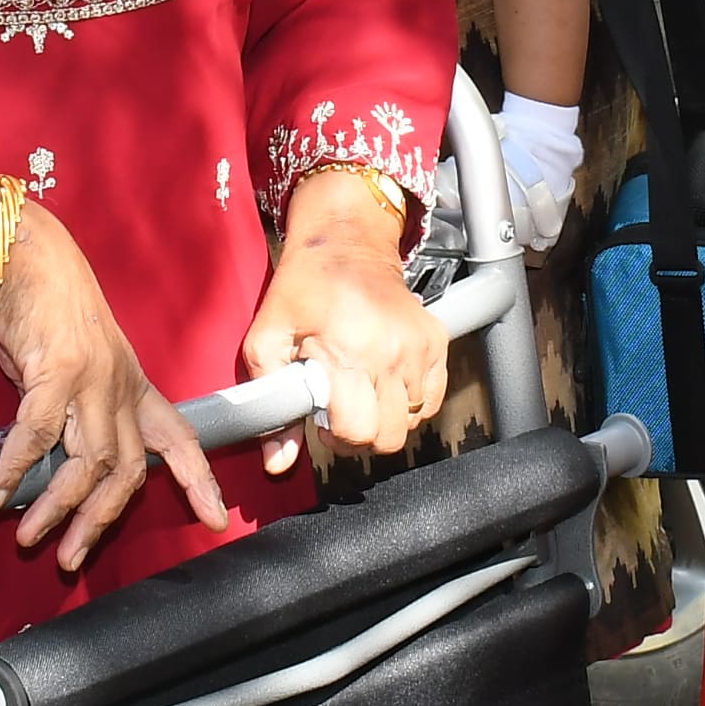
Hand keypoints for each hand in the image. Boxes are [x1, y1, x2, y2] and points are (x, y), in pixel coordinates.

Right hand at [0, 204, 229, 573]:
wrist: (29, 256)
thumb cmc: (49, 312)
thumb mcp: (78, 364)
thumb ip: (74, 412)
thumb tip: (48, 463)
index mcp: (134, 386)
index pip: (180, 438)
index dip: (198, 480)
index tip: (213, 519)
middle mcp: (120, 387)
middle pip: (125, 471)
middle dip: (100, 521)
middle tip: (72, 557)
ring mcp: (91, 380)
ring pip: (86, 463)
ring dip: (56, 508)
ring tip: (30, 536)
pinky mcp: (55, 371)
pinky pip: (36, 437)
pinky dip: (13, 471)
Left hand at [244, 168, 448, 466]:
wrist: (347, 241)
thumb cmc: (303, 287)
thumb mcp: (267, 339)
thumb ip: (270, 405)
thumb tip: (278, 464)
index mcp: (348, 351)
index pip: (359, 432)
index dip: (336, 437)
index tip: (323, 420)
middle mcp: (391, 352)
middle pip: (389, 437)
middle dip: (362, 433)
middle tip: (342, 409)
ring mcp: (419, 347)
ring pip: (413, 421)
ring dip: (386, 415)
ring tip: (361, 388)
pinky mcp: (437, 341)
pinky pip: (432, 399)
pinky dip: (411, 401)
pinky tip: (385, 381)